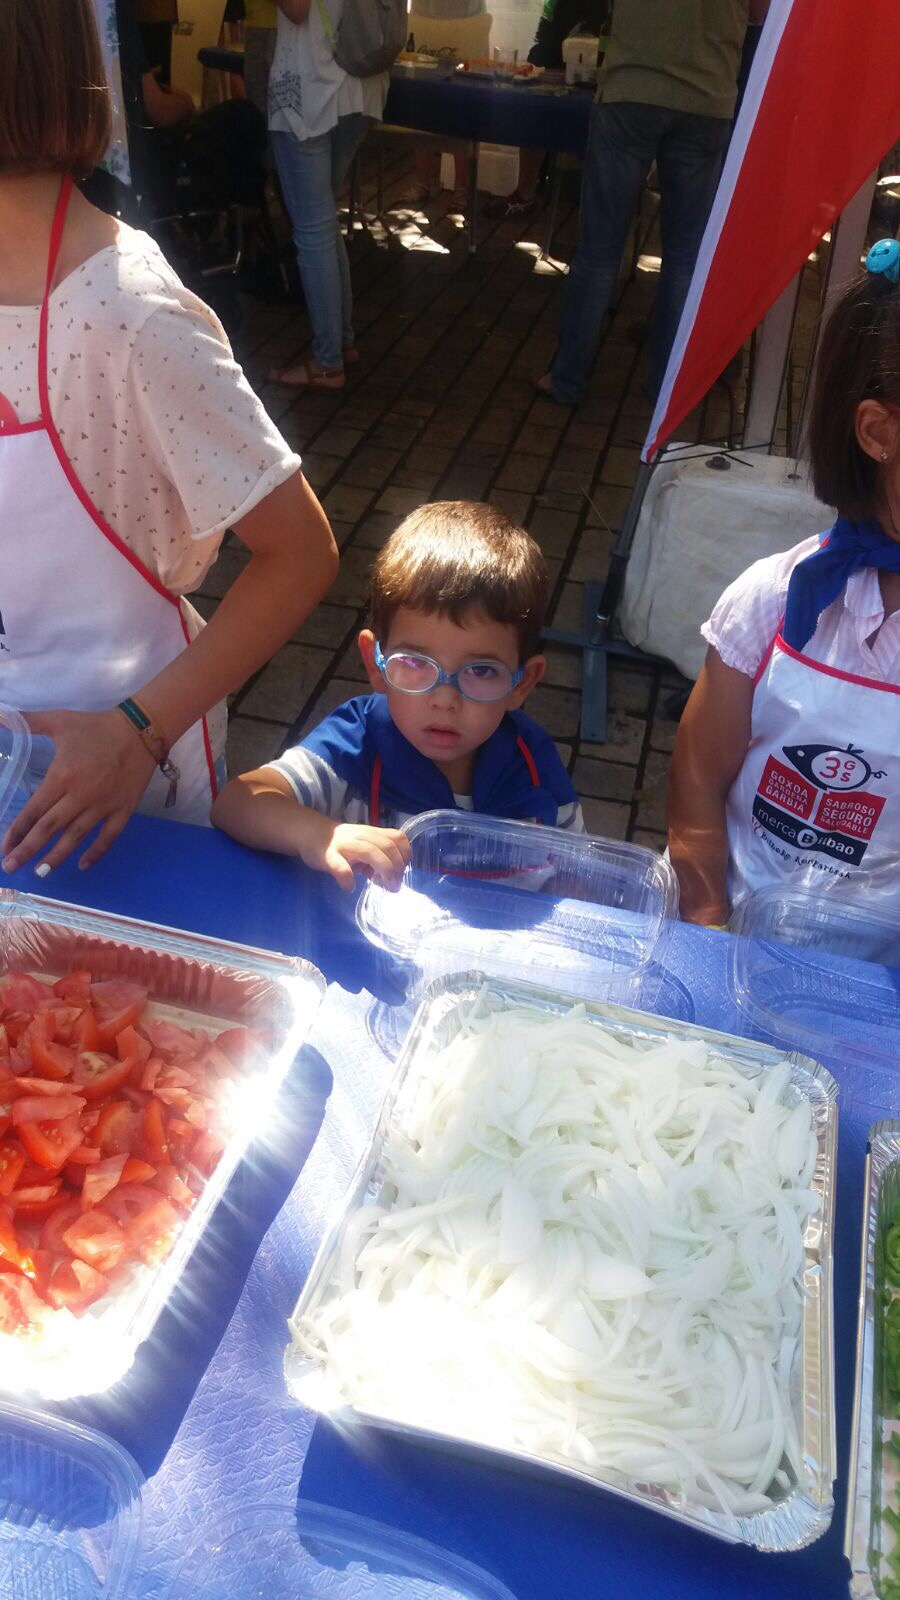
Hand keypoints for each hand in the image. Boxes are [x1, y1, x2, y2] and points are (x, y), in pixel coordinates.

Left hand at [2, 709, 156, 875]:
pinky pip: (108, 837)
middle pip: (49, 829)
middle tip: (11, 866)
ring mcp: (102, 806)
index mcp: (62, 777)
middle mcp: (80, 796)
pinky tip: (82, 865)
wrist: (140, 730)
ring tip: (40, 873)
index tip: (5, 846)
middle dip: (27, 850)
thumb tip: (1, 717)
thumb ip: (28, 722)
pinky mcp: (123, 810)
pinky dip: (96, 853)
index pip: (34, 811)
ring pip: (75, 837)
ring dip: (56, 857)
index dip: (17, 831)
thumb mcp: (59, 720)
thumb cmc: (96, 727)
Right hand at [306, 822, 410, 891]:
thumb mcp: (363, 845)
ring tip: (384, 886)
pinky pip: (340, 866)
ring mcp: (344, 844)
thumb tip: (392, 878)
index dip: (405, 855)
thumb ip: (378, 858)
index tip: (402, 871)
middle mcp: (360, 835)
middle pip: (387, 846)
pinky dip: (347, 878)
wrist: (309, 833)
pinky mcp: (327, 856)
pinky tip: (349, 887)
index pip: (397, 837)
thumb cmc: (340, 844)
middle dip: (397, 868)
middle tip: (395, 886)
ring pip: (370, 852)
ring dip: (383, 870)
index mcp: (371, 833)